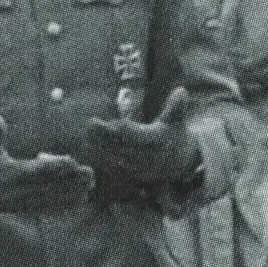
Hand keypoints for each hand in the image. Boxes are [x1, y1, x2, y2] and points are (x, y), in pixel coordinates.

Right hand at [0, 116, 94, 217]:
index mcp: (10, 174)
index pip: (35, 170)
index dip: (54, 166)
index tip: (72, 161)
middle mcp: (19, 191)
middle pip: (49, 186)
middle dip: (71, 181)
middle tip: (91, 173)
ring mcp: (24, 202)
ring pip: (52, 199)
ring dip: (73, 193)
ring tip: (91, 185)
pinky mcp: (27, 209)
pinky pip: (49, 208)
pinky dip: (65, 206)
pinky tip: (81, 201)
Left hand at [85, 86, 199, 189]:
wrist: (179, 163)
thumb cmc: (174, 135)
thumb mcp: (177, 121)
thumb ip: (176, 107)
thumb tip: (181, 90)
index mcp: (158, 142)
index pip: (138, 136)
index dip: (124, 129)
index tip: (113, 121)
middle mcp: (148, 157)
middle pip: (123, 147)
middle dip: (106, 137)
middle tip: (90, 124)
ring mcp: (139, 169)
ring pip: (116, 159)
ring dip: (100, 148)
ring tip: (86, 135)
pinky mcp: (132, 176)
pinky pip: (114, 169)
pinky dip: (102, 160)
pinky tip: (90, 149)